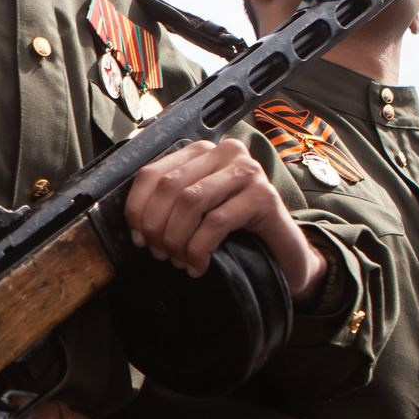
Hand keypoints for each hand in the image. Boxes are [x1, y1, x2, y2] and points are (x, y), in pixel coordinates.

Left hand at [123, 140, 325, 303]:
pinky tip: (199, 266)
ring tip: (179, 261)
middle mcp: (225, 152)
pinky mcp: (264, 195)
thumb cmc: (235, 232)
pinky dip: (200, 249)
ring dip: (177, 238)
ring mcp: (247, 170)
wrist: (282, 252)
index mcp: (202, 152)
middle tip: (160, 254)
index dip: (137, 208)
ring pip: (191, 201)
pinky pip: (216, 222)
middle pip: (170, 187)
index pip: (153, 173)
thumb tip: (136, 224)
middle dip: (157, 227)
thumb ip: (170, 206)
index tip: (138, 238)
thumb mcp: (197, 213)